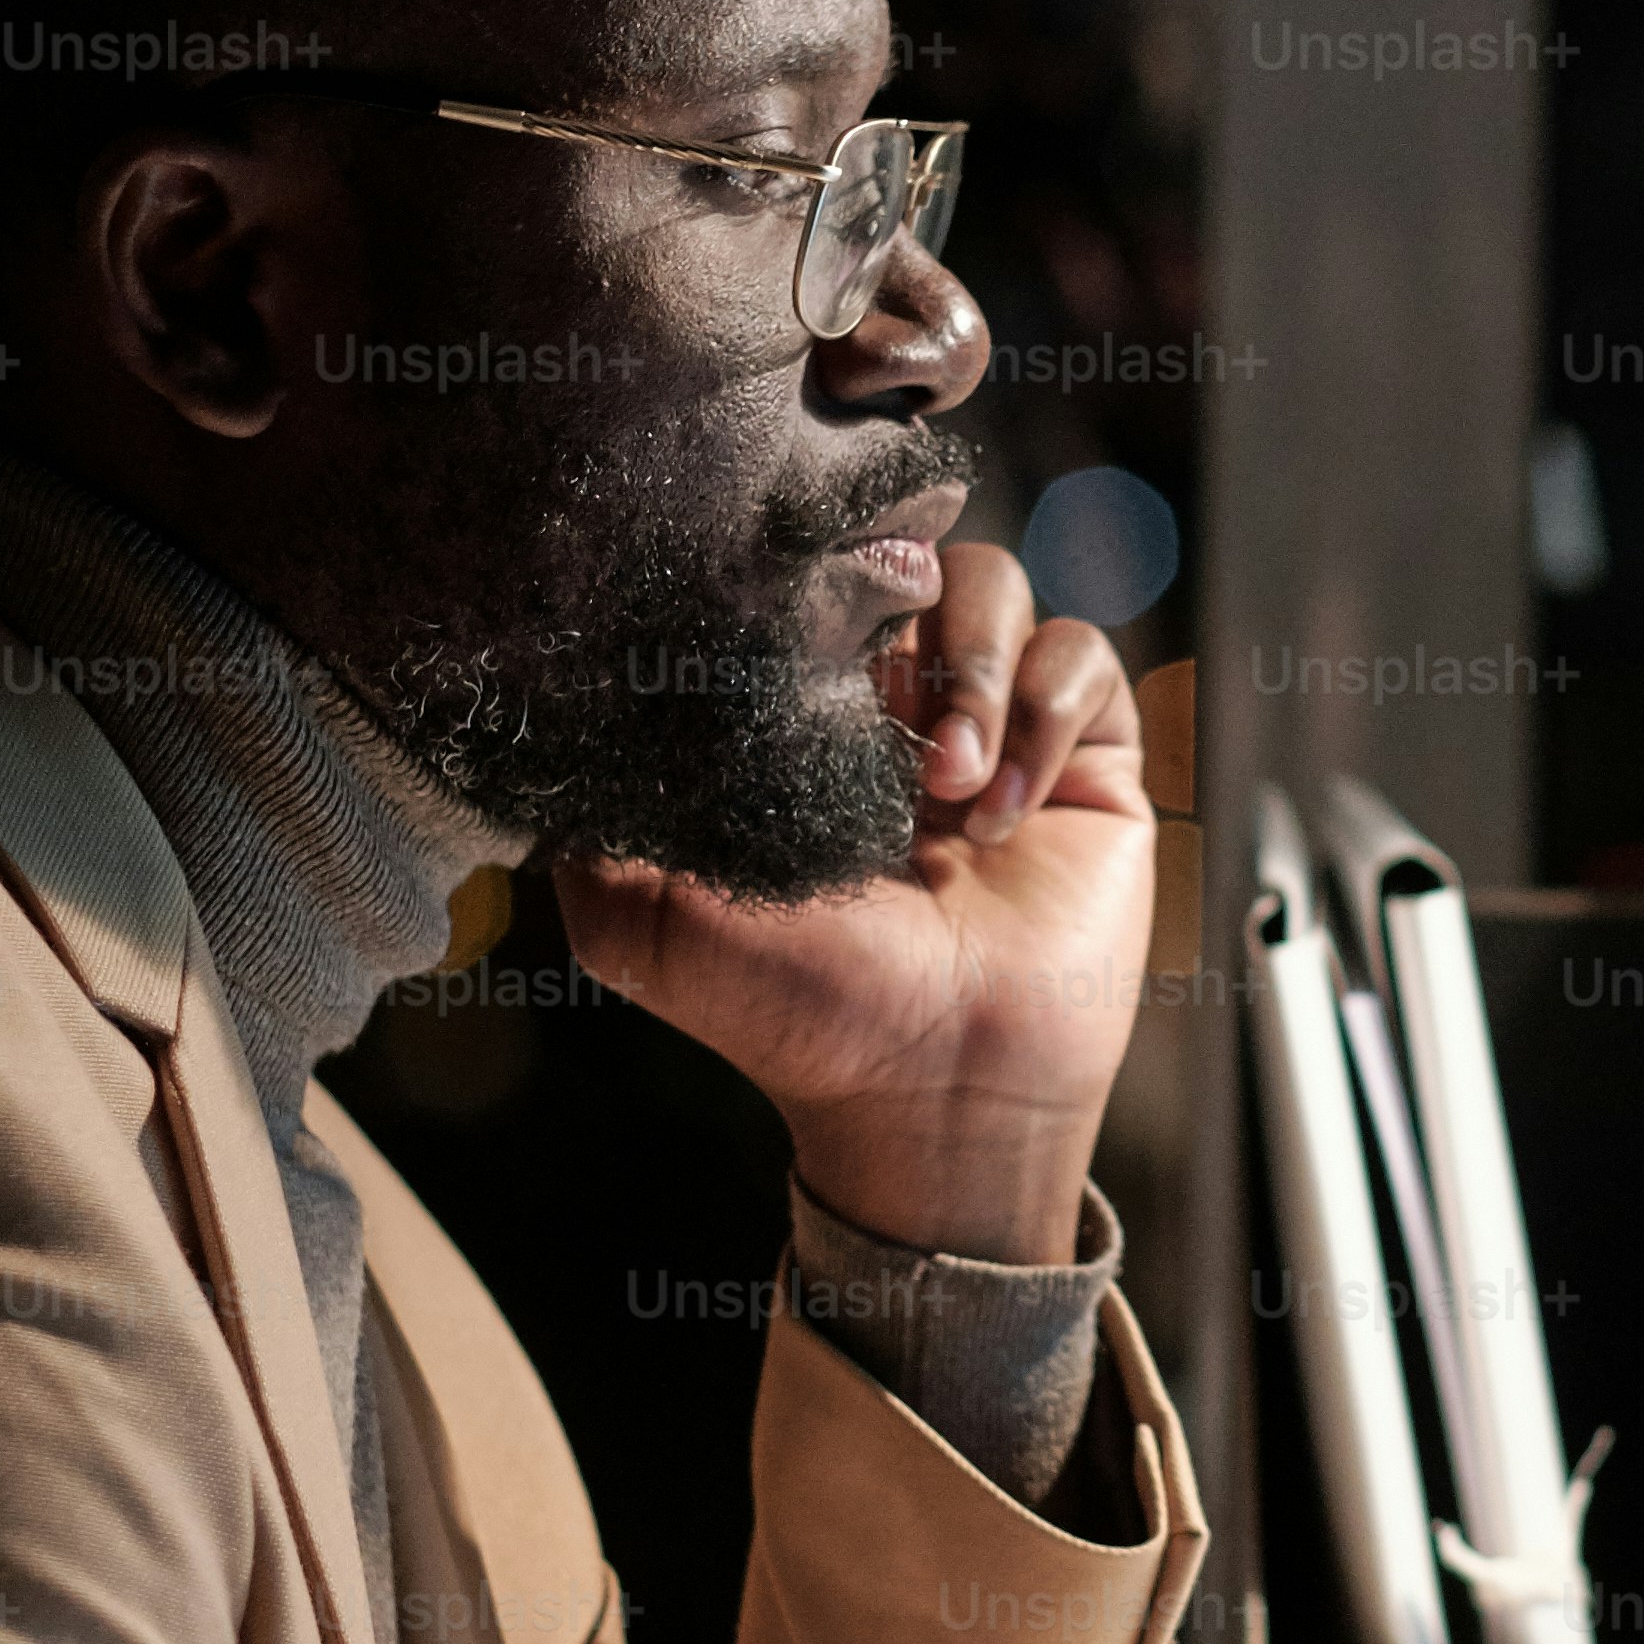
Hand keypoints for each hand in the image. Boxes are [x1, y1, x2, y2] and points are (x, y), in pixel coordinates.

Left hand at [553, 540, 1150, 1266]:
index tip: (801, 607)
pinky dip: (1041, 715)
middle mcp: (905, 711)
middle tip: (885, 708)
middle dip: (897, 608)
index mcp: (808, 724)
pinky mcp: (1090, 759)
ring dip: (972, 668)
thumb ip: (592, 817)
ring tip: (947, 781)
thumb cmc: (794, 1014)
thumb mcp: (640, 917)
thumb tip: (554, 716)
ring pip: (1002, 589)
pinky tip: (1002, 814)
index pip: (814, 580)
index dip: (815, 568)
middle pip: (912, 554)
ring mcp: (1000, 730)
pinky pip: (1084, 658)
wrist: (929, 1089)